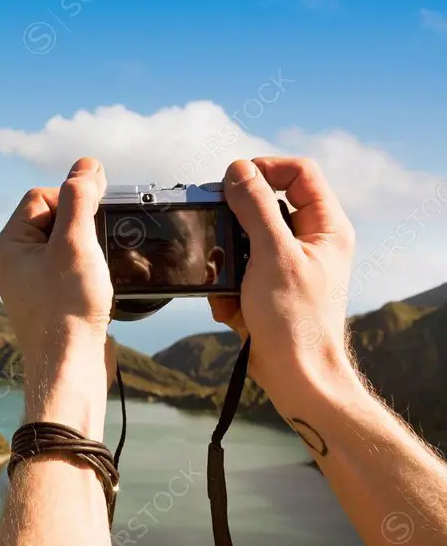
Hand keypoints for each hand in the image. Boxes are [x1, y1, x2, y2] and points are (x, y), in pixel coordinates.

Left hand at [0, 158, 115, 437]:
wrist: (70, 368)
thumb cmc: (66, 310)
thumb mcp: (76, 244)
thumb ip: (80, 199)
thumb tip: (86, 165)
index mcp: (7, 246)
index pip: (40, 197)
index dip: (71, 201)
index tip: (91, 222)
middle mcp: (13, 261)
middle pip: (54, 217)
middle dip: (81, 226)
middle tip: (93, 251)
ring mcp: (32, 281)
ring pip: (67, 243)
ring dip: (88, 248)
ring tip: (94, 272)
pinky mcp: (52, 298)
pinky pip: (72, 266)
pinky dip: (90, 267)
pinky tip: (99, 285)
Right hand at [209, 157, 356, 404]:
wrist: (295, 376)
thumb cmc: (296, 321)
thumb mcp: (272, 255)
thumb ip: (255, 207)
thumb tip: (238, 170)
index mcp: (326, 227)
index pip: (298, 173)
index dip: (264, 169)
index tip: (232, 182)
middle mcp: (311, 242)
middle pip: (266, 205)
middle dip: (235, 224)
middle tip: (220, 236)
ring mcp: (289, 266)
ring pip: (245, 241)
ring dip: (227, 261)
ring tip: (228, 285)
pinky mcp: (269, 288)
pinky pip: (238, 272)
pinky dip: (227, 288)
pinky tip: (231, 308)